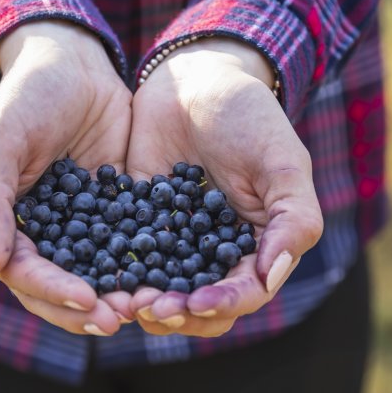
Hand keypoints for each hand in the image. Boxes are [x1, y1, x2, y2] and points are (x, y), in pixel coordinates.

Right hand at [0, 20, 132, 335]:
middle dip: (87, 309)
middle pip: (56, 290)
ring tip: (148, 308)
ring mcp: (72, 231)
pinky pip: (125, 252)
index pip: (22, 273)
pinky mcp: (110, 218)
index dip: (53, 292)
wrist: (73, 62)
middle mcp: (32, 237)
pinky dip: (144, 270)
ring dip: (117, 297)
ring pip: (92, 279)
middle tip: (123, 318)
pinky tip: (169, 281)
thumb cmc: (25, 96)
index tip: (89, 301)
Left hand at [125, 38, 323, 336]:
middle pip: (201, 308)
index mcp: (258, 246)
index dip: (224, 303)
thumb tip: (273, 277)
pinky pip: (124, 260)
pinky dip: (113, 275)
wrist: (194, 78)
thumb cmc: (249, 116)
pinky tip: (99, 278)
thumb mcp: (282, 162)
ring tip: (125, 302)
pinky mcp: (135, 226)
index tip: (197, 302)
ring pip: (161, 293)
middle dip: (179, 314)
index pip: (247, 292)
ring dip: (145, 304)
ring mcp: (173, 243)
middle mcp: (214, 255)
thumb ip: (292, 220)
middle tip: (152, 309)